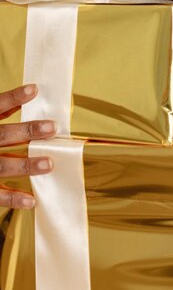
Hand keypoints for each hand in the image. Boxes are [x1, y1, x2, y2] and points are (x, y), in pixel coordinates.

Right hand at [0, 84, 55, 208]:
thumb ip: (0, 110)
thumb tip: (26, 97)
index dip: (13, 98)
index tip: (34, 89)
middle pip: (2, 136)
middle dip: (27, 131)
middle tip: (52, 128)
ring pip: (1, 166)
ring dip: (25, 165)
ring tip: (48, 164)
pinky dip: (12, 198)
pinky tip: (32, 200)